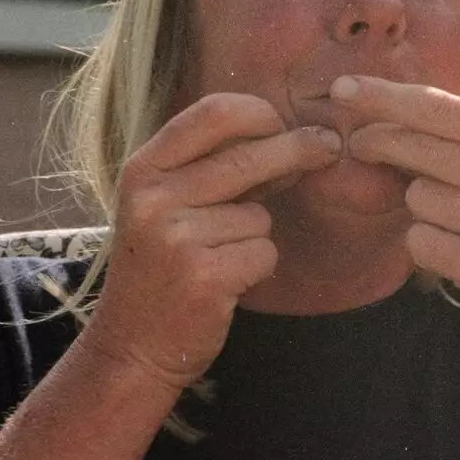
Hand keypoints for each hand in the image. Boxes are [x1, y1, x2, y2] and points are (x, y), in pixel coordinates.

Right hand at [85, 94, 340, 390]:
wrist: (132, 346)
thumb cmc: (159, 272)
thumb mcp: (164, 208)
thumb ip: (213, 171)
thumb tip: (288, 137)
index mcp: (143, 169)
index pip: (212, 112)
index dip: (259, 113)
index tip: (284, 125)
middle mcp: (155, 198)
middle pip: (248, 156)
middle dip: (298, 149)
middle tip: (327, 148)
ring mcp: (177, 237)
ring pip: (260, 215)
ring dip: (256, 237)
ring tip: (219, 259)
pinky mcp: (205, 276)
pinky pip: (264, 253)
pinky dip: (257, 268)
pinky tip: (226, 284)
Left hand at [340, 75, 459, 353]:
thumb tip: (391, 118)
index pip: (440, 109)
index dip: (385, 97)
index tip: (343, 87)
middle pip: (416, 148)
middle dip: (378, 143)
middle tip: (357, 145)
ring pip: (417, 199)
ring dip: (422, 209)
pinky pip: (421, 243)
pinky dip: (429, 248)